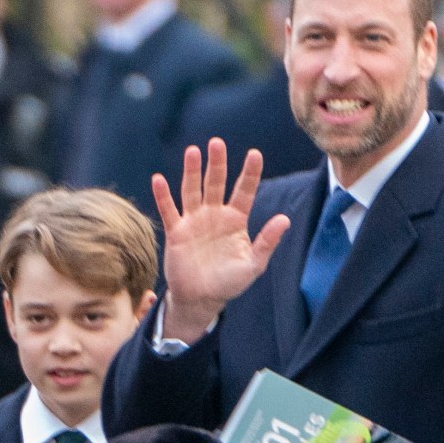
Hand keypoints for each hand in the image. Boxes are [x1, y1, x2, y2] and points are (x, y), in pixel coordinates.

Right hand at [153, 137, 290, 342]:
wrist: (201, 299)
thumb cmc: (229, 283)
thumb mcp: (253, 265)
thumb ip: (267, 242)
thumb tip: (285, 219)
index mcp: (236, 220)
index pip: (244, 191)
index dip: (249, 173)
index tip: (254, 154)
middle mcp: (215, 215)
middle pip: (216, 183)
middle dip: (217, 164)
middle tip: (217, 143)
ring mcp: (194, 221)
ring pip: (192, 190)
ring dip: (191, 172)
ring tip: (193, 152)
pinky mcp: (177, 232)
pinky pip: (169, 211)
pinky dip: (163, 196)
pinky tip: (158, 179)